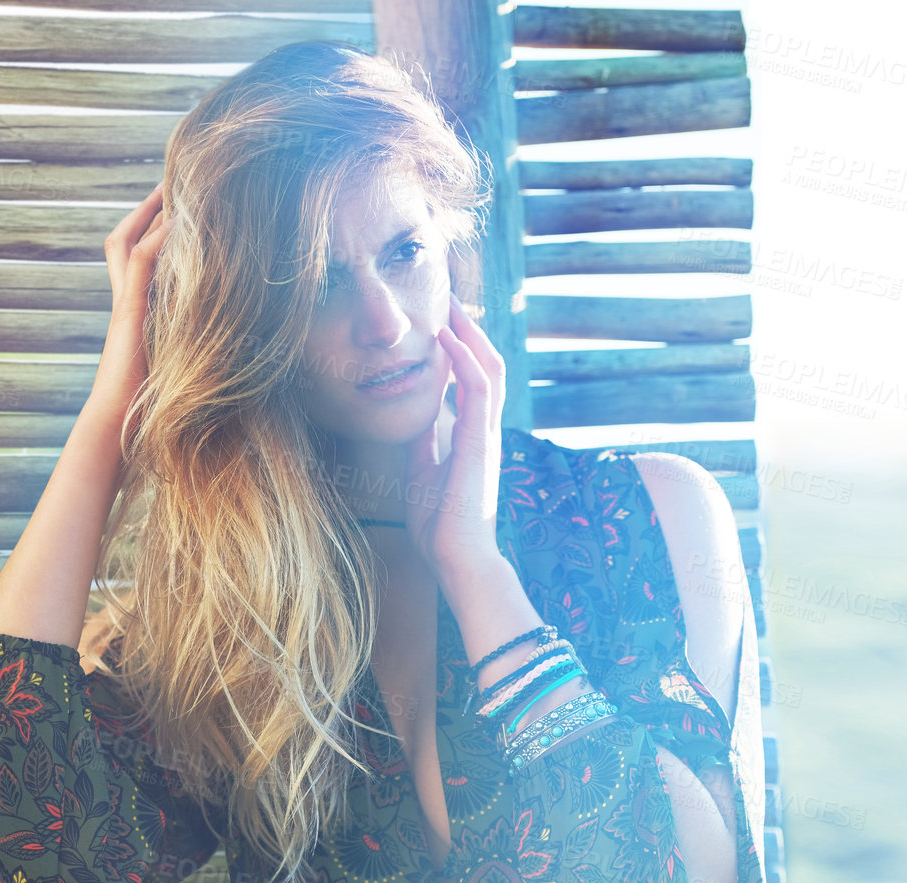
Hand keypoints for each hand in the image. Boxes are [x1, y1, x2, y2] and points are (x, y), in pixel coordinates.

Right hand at [85, 183, 175, 426]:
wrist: (117, 428)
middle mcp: (123, 302)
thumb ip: (186, 353)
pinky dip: (159, 238)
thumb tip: (223, 352)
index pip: (134, 259)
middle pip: (122, 239)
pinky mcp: (130, 313)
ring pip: (127, 242)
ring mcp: (124, 305)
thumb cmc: (145, 411)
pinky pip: (142, 263)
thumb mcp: (172, 371)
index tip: (173, 210)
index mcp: (132, 313)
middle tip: (168, 181)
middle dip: (144, 209)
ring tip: (173, 184)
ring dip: (149, 212)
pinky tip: (180, 219)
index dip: (149, 232)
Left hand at [404, 293, 506, 583]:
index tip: (444, 322)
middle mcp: (486, 429)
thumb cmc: (441, 523)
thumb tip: (416, 416)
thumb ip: (425, 440)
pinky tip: (445, 338)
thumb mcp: (423, 470)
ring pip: (490, 368)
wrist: (454, 558)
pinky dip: (462, 358)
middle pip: (488, 364)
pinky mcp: (481, 441)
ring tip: (450, 306)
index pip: (475, 379)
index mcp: (475, 435)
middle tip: (450, 300)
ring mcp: (487, 433)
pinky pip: (477, 387)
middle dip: (471, 330)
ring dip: (470, 334)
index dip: (463, 348)